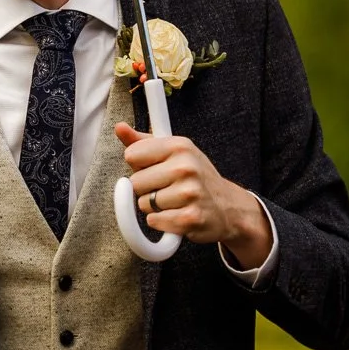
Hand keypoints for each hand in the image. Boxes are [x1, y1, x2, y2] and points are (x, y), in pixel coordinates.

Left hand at [115, 123, 270, 266]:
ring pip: (142, 204)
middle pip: (134, 182)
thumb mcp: (174, 152)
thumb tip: (119, 128)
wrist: (229, 207)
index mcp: (179, 146)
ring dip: (154, 207)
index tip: (154, 168)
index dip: (139, 166)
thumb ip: (143, 142)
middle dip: (145, 188)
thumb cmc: (195, 177)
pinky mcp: (189, 218)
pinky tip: (177, 214)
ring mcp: (190, 193)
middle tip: (167, 188)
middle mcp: (186, 167)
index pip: (131, 155)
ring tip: (174, 201)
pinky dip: (161, 222)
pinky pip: (153, 221)